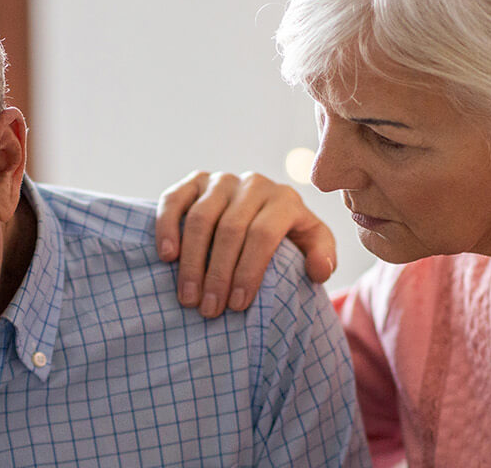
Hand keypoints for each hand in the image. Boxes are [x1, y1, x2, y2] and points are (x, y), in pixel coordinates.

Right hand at [155, 171, 335, 317]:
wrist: (261, 210)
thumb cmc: (288, 236)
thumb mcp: (313, 244)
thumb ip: (323, 256)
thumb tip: (317, 270)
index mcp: (285, 199)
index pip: (263, 235)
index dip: (249, 271)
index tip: (237, 305)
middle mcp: (253, 184)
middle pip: (230, 230)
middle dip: (218, 274)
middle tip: (209, 309)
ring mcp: (221, 180)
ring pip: (200, 218)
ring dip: (192, 261)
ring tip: (188, 297)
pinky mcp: (195, 181)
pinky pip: (174, 200)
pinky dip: (167, 227)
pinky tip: (167, 257)